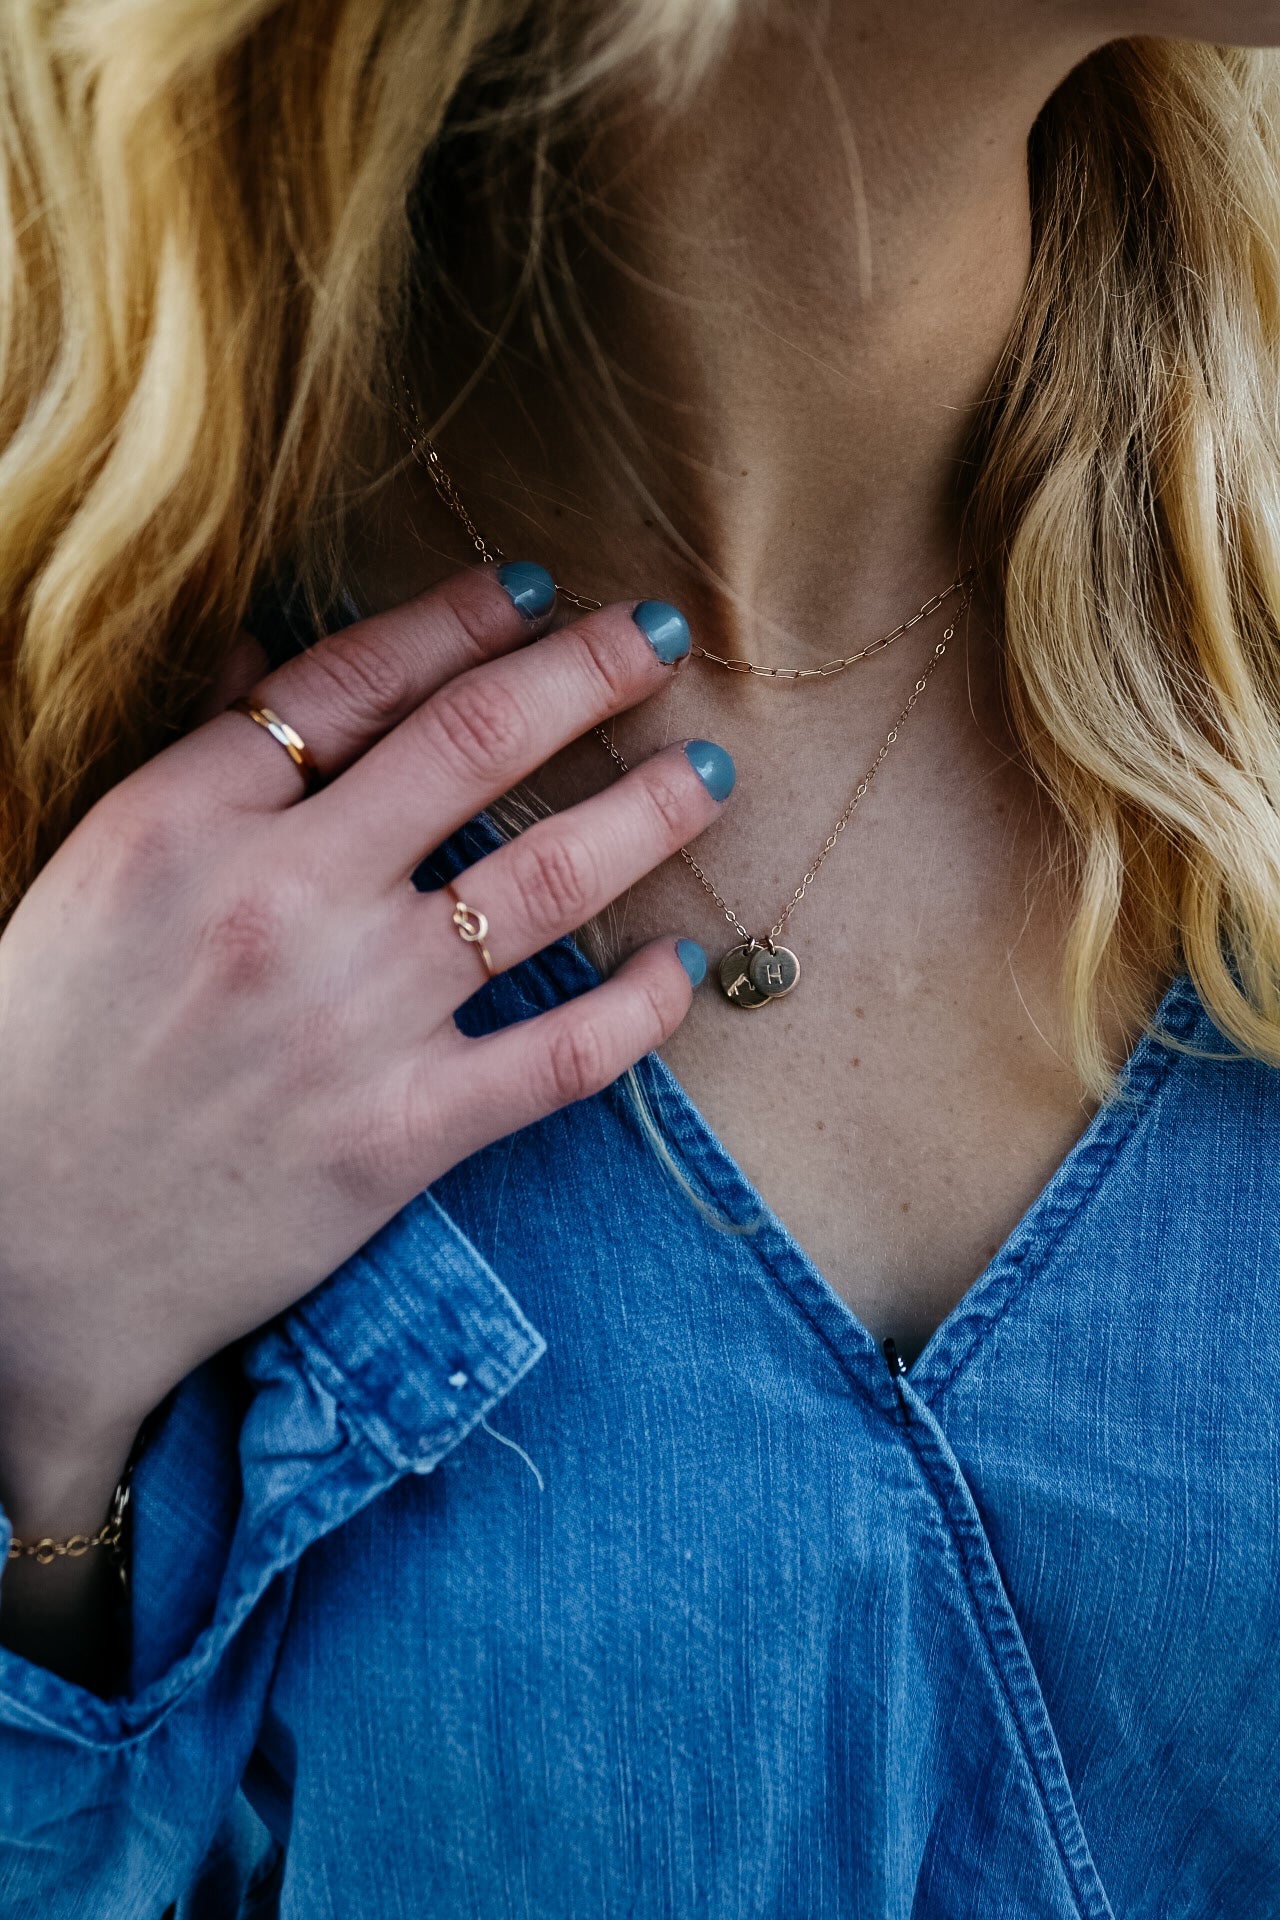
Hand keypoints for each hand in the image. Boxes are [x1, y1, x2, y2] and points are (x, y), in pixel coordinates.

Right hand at [0, 567, 728, 1516]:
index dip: (462, 619)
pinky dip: (640, 1009)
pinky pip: (558, 1056)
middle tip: (657, 640)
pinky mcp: (396, 1135)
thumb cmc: (41, 1052)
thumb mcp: (92, 873)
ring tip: (703, 777)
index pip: (355, 677)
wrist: (14, 1257)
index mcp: (184, 818)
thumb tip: (283, 664)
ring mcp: (350, 1020)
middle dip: (588, 675)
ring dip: (643, 816)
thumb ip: (200, 770)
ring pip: (543, 884)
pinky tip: (680, 969)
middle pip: (475, 745)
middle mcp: (282, 899)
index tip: (534, 594)